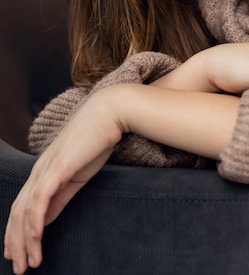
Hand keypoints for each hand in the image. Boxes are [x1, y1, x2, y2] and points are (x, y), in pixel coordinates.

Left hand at [3, 88, 122, 274]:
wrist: (108, 113)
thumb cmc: (96, 139)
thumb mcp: (77, 174)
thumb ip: (61, 195)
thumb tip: (47, 217)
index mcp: (43, 171)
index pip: (21, 206)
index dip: (15, 232)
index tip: (17, 254)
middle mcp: (39, 170)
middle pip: (17, 212)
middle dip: (16, 243)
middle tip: (18, 268)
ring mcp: (46, 168)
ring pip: (25, 210)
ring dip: (24, 240)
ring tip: (29, 263)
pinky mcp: (57, 167)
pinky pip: (40, 200)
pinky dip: (35, 222)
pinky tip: (37, 239)